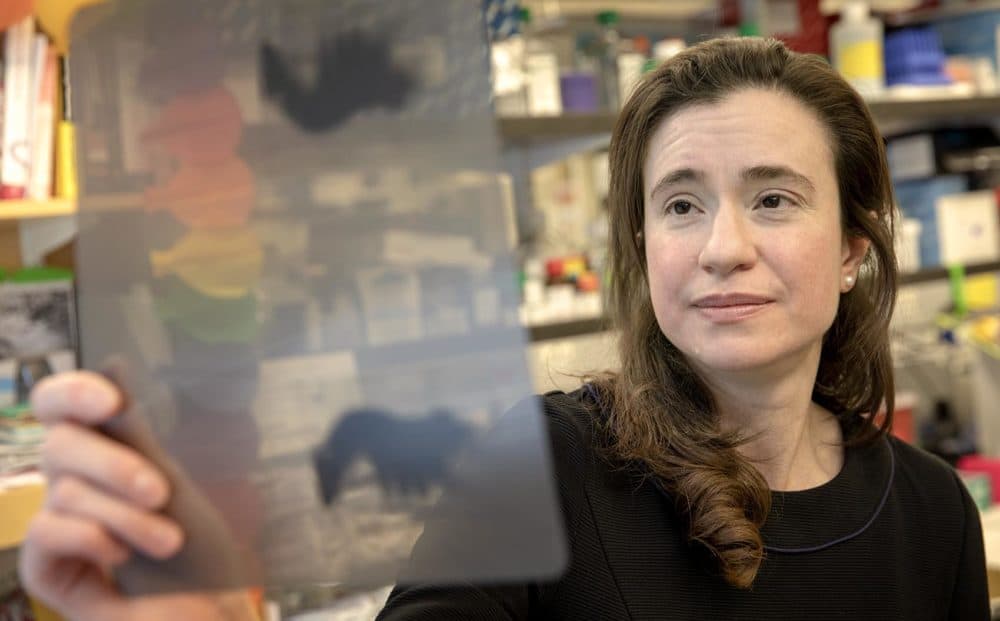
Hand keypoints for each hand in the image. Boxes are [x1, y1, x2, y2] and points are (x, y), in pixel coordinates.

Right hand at [18, 371, 256, 620]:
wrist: (211, 613)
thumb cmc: (198, 551)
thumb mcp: (172, 486)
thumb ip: (137, 436)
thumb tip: (114, 364)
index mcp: (105, 451)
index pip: (60, 404)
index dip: (73, 393)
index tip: (111, 400)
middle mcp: (74, 482)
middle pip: (60, 444)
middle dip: (115, 467)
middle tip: (160, 493)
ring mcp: (57, 524)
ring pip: (64, 491)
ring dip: (125, 518)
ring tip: (167, 542)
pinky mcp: (45, 568)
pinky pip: (45, 532)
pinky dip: (90, 539)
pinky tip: (120, 559)